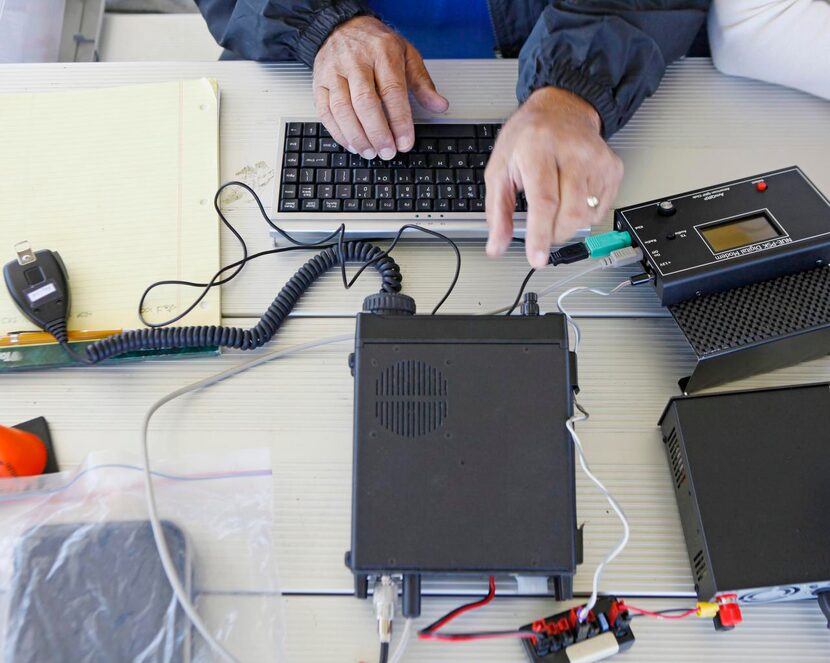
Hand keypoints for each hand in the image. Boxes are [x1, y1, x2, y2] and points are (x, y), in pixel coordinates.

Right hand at [312, 16, 448, 159]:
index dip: (399, 121)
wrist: (341, 26)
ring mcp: (334, 72)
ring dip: (357, 136)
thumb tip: (439, 106)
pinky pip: (325, 111)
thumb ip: (422, 83)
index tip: (405, 143)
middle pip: (365, 102)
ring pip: (343, 109)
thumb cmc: (376, 44)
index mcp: (382, 53)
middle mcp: (356, 61)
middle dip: (377, 133)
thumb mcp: (406, 54)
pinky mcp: (318, 82)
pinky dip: (338, 133)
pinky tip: (352, 144)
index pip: (392, 91)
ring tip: (370, 152)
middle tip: (387, 152)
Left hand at [484, 87, 623, 267]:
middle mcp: (572, 152)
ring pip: (587, 215)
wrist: (562, 109)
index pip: (544, 201)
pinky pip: (601, 209)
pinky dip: (584, 214)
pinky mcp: (613, 167)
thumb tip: (496, 246)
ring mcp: (597, 159)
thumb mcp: (500, 168)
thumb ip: (497, 211)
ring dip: (568, 225)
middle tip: (543, 231)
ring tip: (556, 207)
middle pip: (570, 213)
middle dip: (554, 234)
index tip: (537, 258)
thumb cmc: (528, 138)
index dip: (540, 235)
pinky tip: (572, 197)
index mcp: (538, 149)